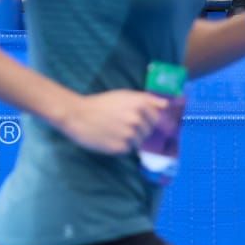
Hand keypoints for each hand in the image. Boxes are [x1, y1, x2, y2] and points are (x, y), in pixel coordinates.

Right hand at [53, 89, 170, 155]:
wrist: (78, 116)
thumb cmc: (101, 104)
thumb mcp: (124, 95)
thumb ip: (147, 99)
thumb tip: (167, 105)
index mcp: (139, 104)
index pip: (158, 118)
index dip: (151, 120)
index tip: (143, 121)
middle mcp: (137, 119)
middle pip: (149, 131)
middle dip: (140, 130)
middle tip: (122, 125)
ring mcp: (130, 134)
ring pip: (140, 142)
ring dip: (131, 139)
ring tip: (115, 131)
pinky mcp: (121, 147)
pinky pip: (129, 149)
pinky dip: (122, 146)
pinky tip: (111, 138)